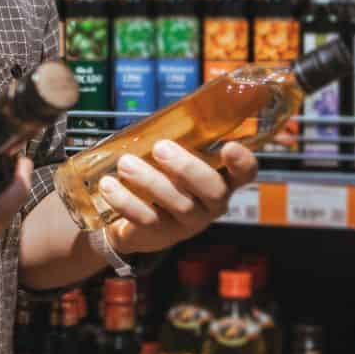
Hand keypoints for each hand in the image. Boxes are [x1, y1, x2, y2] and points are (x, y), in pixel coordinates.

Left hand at [98, 141, 257, 255]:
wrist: (130, 219)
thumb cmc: (158, 176)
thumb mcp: (169, 157)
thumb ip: (173, 140)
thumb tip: (160, 118)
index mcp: (220, 178)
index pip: (245, 173)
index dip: (243, 162)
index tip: (229, 146)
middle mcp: (211, 203)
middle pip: (213, 190)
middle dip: (187, 168)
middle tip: (160, 148)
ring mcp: (188, 222)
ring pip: (179, 204)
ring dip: (150, 181)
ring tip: (125, 164)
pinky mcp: (162, 235)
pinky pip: (147, 219)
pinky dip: (126, 201)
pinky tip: (109, 186)